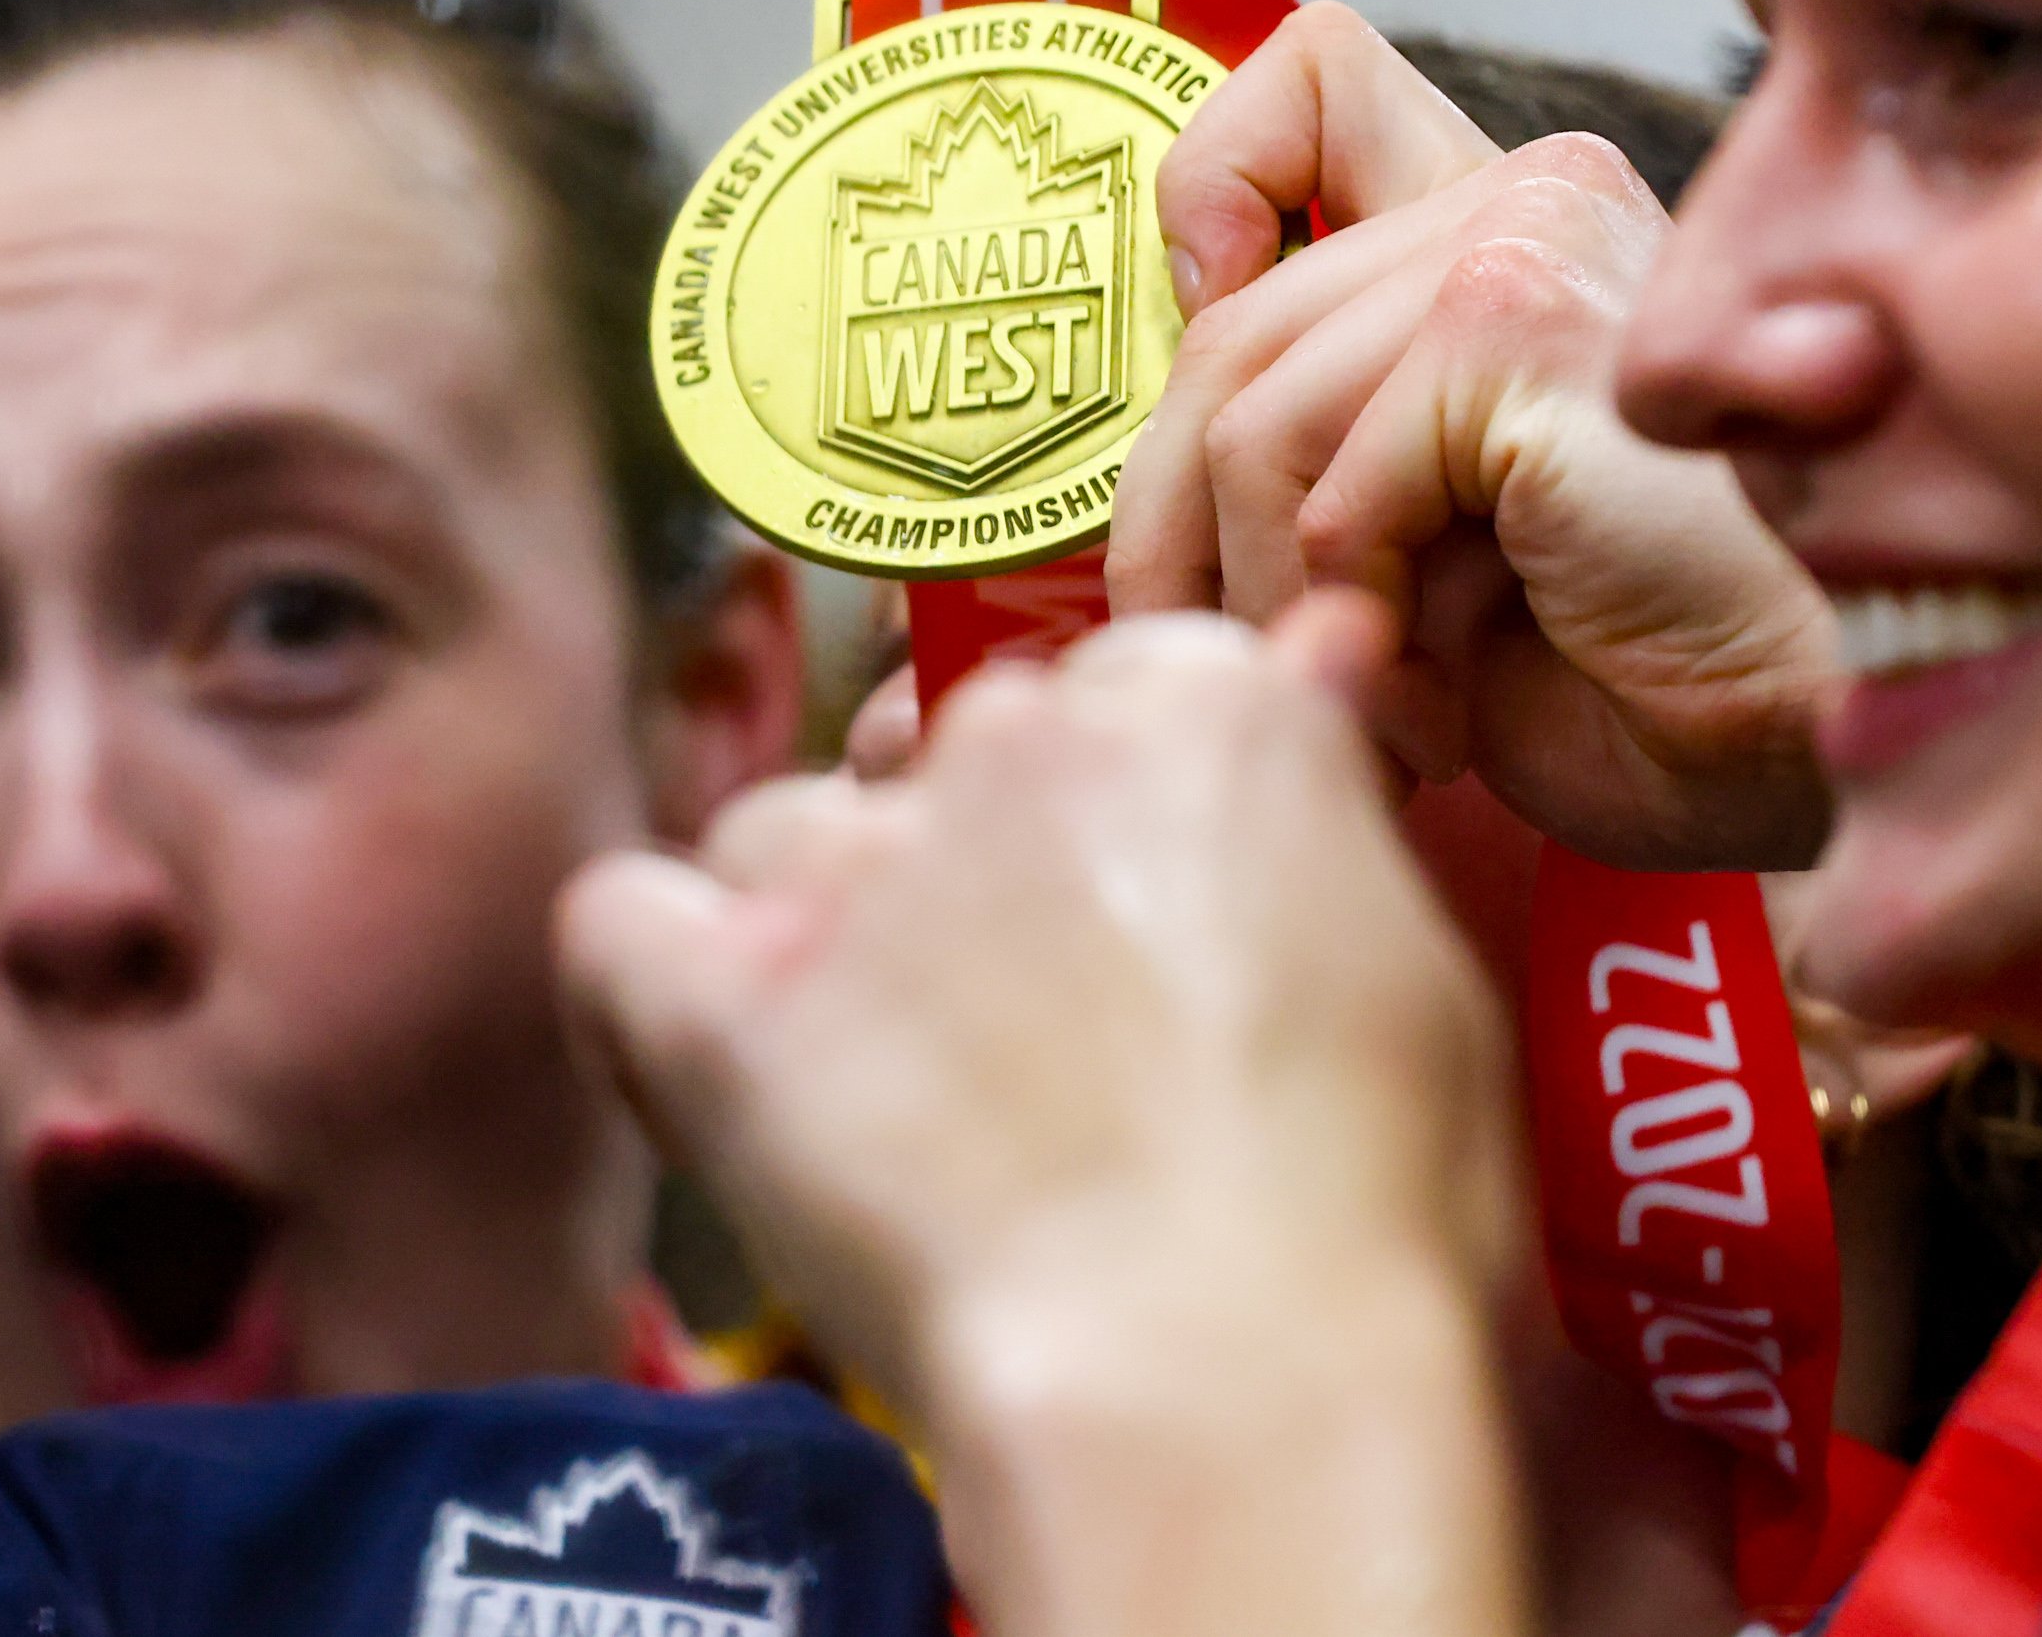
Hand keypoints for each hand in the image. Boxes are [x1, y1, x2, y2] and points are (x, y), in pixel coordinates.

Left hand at [558, 598, 1531, 1636]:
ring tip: (880, 1085)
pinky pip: (617, 919)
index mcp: (1201, 709)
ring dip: (814, 924)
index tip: (1135, 919)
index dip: (1117, 815)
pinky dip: (647, 985)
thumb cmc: (1361, 1224)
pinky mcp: (724, 990)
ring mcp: (857, 860)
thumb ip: (1323, 798)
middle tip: (1023, 1040)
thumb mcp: (1423, 971)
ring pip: (784, 827)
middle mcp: (1017, 739)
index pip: (1118, 691)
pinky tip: (710, 1068)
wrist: (1220, 1382)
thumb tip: (1318, 659)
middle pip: (952, 756)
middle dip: (973, 874)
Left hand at [1108, 4, 1833, 869]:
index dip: (1216, 174)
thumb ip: (1332, 453)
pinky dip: (1352, 619)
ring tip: (1373, 698)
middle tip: (1241, 662)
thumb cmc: (1660, 673)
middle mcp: (1530, 199)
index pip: (1319, 78)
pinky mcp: (1516, 329)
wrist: (1813, 744)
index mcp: (1518, 227)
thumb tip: (1150, 498)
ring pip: (1253, 423)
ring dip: (1272, 606)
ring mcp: (1526, 243)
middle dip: (1188, 530)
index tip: (1195, 305)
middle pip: (1230, 328)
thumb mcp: (1451, 542)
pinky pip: (1324, 487)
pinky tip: (1439, 692)